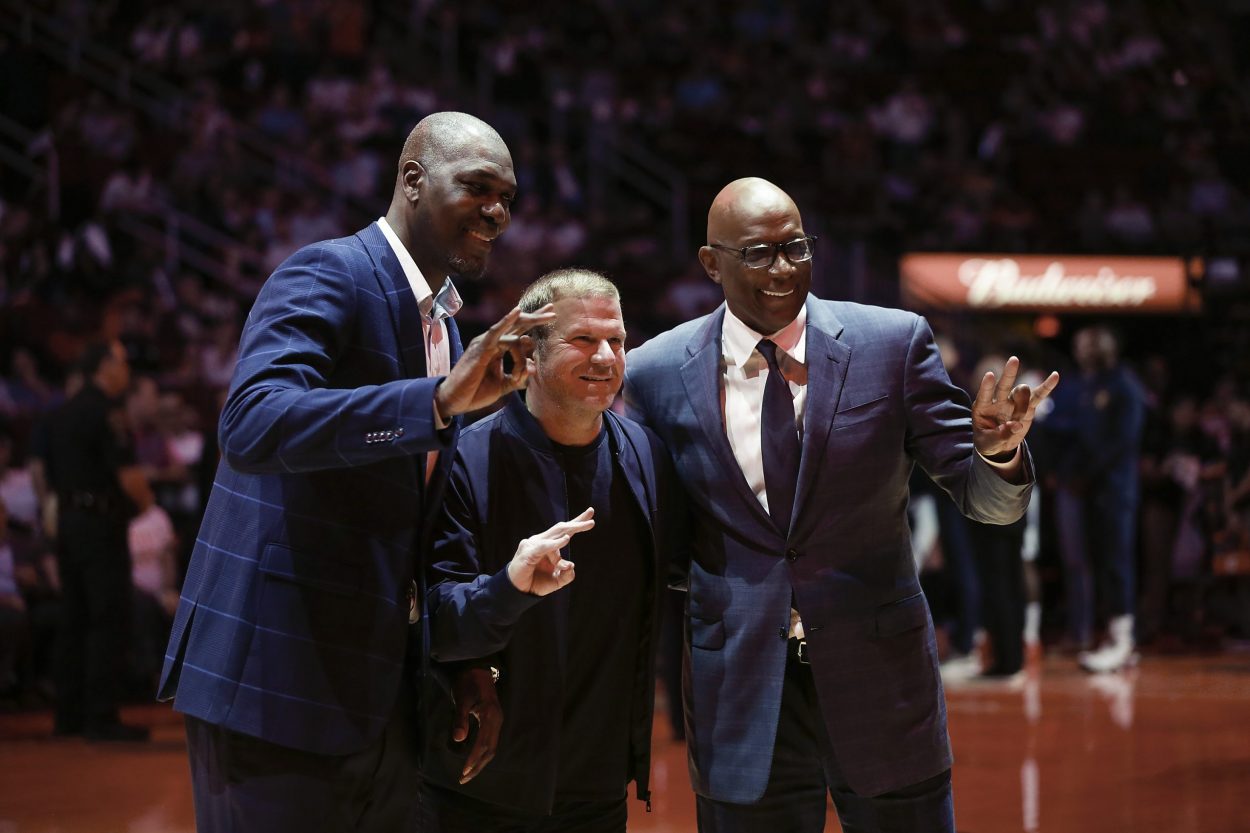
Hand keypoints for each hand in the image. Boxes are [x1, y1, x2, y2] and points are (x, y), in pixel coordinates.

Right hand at [435, 305, 555, 417]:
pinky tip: (518, 312)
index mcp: (497, 349)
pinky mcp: (480, 348)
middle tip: (553, 312)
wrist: (455, 401)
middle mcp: (492, 342)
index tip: (551, 318)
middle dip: (536, 318)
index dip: (533, 325)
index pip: (518, 333)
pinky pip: (496, 332)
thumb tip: (535, 370)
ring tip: (548, 318)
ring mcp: (485, 343)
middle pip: (517, 326)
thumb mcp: (502, 386)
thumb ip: (518, 378)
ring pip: (513, 330)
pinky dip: (506, 321)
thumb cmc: (475, 392)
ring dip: (532, 322)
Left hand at [451, 666, 501, 783]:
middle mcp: (497, 720)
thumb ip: (460, 719)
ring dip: (480, 762)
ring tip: (468, 773)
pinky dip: (483, 753)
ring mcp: (497, 721)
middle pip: (490, 750)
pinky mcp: (494, 721)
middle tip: (463, 779)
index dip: (473, 759)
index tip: (463, 772)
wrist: (478, 669)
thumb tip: (458, 739)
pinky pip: (491, 741)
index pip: (483, 744)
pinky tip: (474, 759)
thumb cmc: (468, 683)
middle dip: (477, 766)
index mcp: (491, 716)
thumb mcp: (461, 699)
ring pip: (492, 748)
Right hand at [506, 508, 592, 594]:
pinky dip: (555, 543)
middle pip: (561, 528)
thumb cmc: (536, 582)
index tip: (591, 512)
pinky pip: (544, 546)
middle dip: (577, 523)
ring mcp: (533, 545)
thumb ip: (567, 575)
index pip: (564, 531)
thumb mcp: (557, 581)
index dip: (577, 522)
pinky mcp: (528, 552)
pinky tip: (566, 539)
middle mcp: (541, 541)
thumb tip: (571, 565)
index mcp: (550, 546)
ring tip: (584, 525)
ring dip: (570, 529)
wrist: (519, 592)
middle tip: (592, 521)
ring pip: (554, 534)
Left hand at [971, 356, 1058, 459]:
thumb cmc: (988, 442)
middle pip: (1004, 385)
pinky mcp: (1028, 407)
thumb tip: (1017, 426)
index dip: (987, 385)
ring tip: (1019, 420)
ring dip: (1024, 404)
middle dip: (1009, 373)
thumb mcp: (989, 443)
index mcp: (982, 407)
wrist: (999, 446)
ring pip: (1021, 393)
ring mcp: (1013, 402)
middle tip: (1014, 360)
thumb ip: (1001, 435)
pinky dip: (1046, 387)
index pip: (984, 394)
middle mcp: (998, 401)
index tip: (989, 375)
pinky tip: (1055, 376)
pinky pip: (1037, 396)